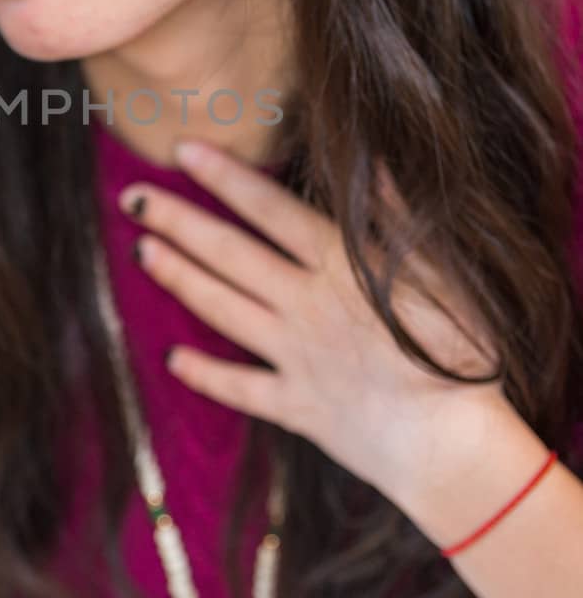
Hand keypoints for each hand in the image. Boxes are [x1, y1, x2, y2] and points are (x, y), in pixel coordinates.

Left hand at [120, 137, 511, 504]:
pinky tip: (172, 357)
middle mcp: (307, 306)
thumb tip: (369, 158)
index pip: (270, 210)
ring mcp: (295, 358)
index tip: (183, 149)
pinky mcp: (297, 407)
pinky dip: (205, 373)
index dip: (225, 178)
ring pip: (223, 310)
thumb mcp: (442, 271)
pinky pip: (241, 387)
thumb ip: (397, 215)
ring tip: (140, 251)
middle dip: (178, 222)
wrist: (454, 448)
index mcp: (342, 267)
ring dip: (178, 279)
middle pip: (230, 255)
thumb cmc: (463, 351)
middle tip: (132, 196)